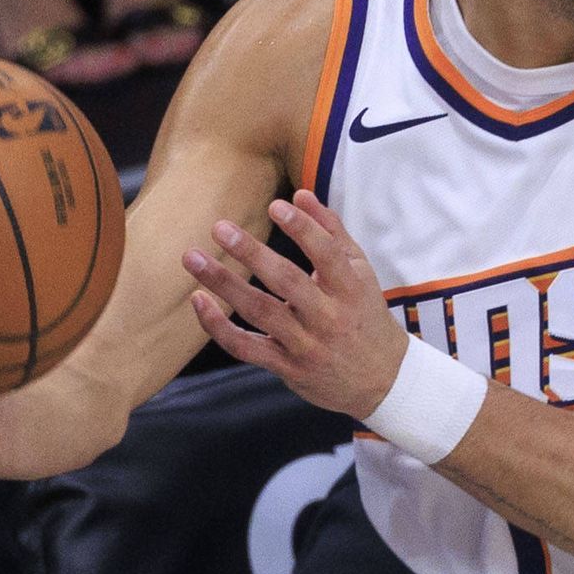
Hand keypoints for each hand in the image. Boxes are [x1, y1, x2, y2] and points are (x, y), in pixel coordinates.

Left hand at [185, 191, 407, 420]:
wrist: (382, 379)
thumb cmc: (364, 314)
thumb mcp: (360, 271)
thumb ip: (331, 231)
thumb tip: (299, 195)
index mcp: (351, 289)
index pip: (327, 255)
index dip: (303, 229)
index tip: (275, 205)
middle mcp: (329, 317)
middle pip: (287, 282)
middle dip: (252, 253)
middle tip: (220, 228)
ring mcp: (306, 345)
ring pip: (260, 312)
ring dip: (223, 284)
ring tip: (192, 257)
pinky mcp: (286, 366)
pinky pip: (246, 347)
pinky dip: (218, 327)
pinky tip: (198, 300)